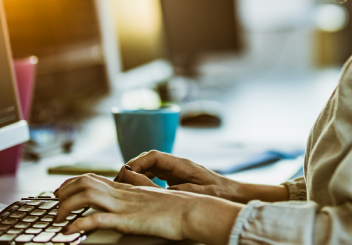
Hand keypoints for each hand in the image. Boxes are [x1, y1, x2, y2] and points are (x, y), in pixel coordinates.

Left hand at [53, 172, 240, 244]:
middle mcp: (123, 193)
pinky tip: (69, 232)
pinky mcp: (127, 220)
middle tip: (54, 204)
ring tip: (58, 219)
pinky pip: (96, 219)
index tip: (61, 192)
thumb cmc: (179, 208)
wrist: (193, 210)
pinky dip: (78, 224)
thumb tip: (132, 192)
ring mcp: (124, 205)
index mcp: (129, 188)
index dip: (72, 184)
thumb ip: (140, 193)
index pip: (93, 179)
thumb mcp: (154, 198)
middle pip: (85, 182)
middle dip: (64, 192)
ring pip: (86, 195)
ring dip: (66, 207)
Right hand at [118, 151, 288, 203]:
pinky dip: (144, 181)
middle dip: (132, 168)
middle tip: (119, 182)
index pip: (153, 156)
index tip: (125, 173)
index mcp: (181, 164)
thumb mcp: (198, 193)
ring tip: (124, 188)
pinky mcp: (176, 179)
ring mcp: (176, 171)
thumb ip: (178, 190)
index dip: (137, 163)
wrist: (233, 194)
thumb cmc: (219, 193)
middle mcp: (176, 164)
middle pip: (148, 160)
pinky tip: (138, 192)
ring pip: (150, 168)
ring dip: (137, 175)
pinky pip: (156, 176)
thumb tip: (156, 191)